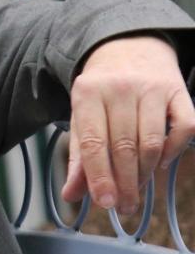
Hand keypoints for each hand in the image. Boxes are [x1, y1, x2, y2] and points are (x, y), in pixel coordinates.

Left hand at [61, 36, 194, 213]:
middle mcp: (118, 87)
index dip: (99, 176)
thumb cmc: (100, 91)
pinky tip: (160, 162)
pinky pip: (184, 129)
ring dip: (145, 173)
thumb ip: (77, 156)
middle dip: (124, 183)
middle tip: (124, 207)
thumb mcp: (80, 115)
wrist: (126, 46)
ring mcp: (150, 87)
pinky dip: (173, 151)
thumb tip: (71, 195)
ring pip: (151, 143)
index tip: (105, 203)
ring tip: (138, 188)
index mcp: (87, 92)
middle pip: (123, 147)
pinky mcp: (178, 90)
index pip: (92, 141)